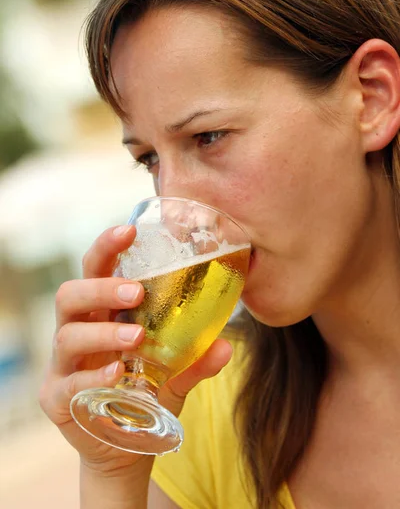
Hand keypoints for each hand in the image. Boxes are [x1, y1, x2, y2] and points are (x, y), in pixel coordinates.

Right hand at [39, 224, 232, 474]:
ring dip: (103, 333)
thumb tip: (227, 345)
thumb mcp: (175, 375)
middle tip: (135, 291)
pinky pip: (68, 381)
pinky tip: (117, 374)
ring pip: (67, 335)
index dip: (106, 247)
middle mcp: (77, 331)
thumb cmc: (146, 395)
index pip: (94, 269)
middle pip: (70, 294)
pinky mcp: (56, 398)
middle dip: (101, 288)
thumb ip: (195, 359)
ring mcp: (63, 365)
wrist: (125, 447)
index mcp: (101, 313)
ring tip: (136, 337)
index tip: (129, 230)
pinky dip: (93, 376)